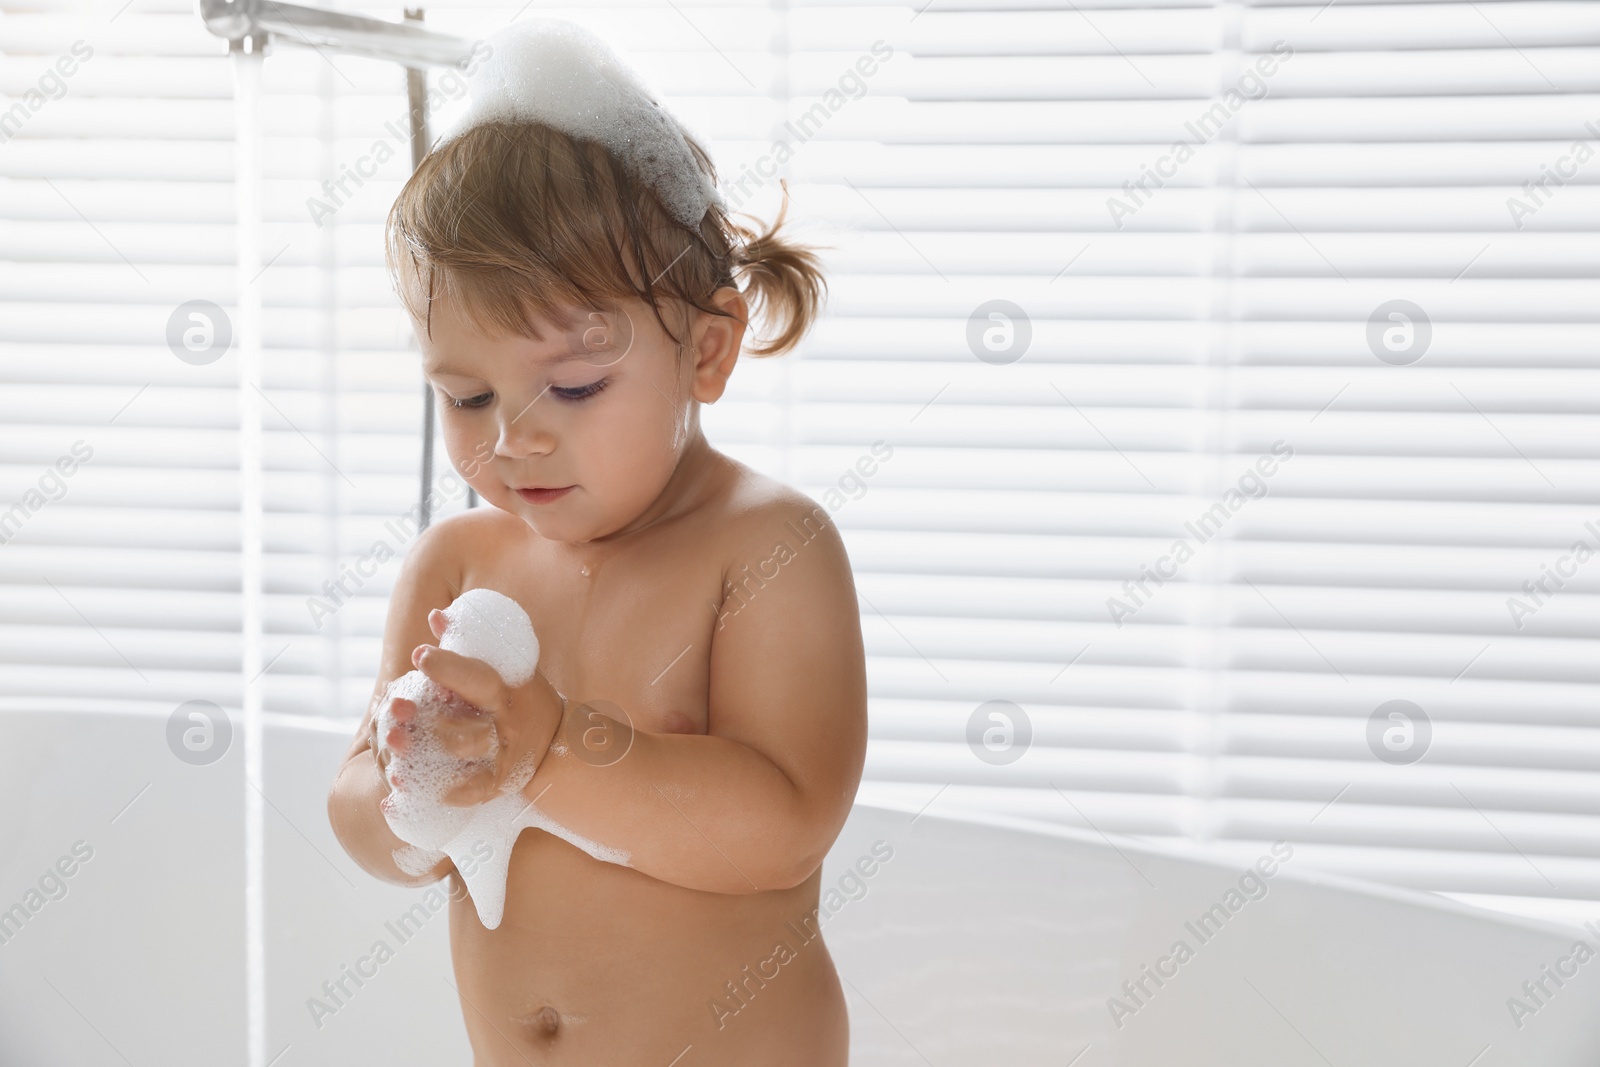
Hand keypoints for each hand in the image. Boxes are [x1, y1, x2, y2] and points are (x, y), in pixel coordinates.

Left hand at [399, 606, 566, 806]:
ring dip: (437, 749)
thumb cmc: (522, 695)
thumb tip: (435, 616)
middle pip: (469, 716)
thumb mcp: (505, 666)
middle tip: (397, 707)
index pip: (478, 676)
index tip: (419, 656)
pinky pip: (478, 789)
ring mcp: (505, 753)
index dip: (449, 666)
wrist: (561, 739)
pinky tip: (432, 790)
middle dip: (433, 714)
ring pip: (470, 750)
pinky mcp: (503, 780)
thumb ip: (467, 645)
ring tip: (400, 746)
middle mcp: (507, 722)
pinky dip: (457, 792)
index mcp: (507, 690)